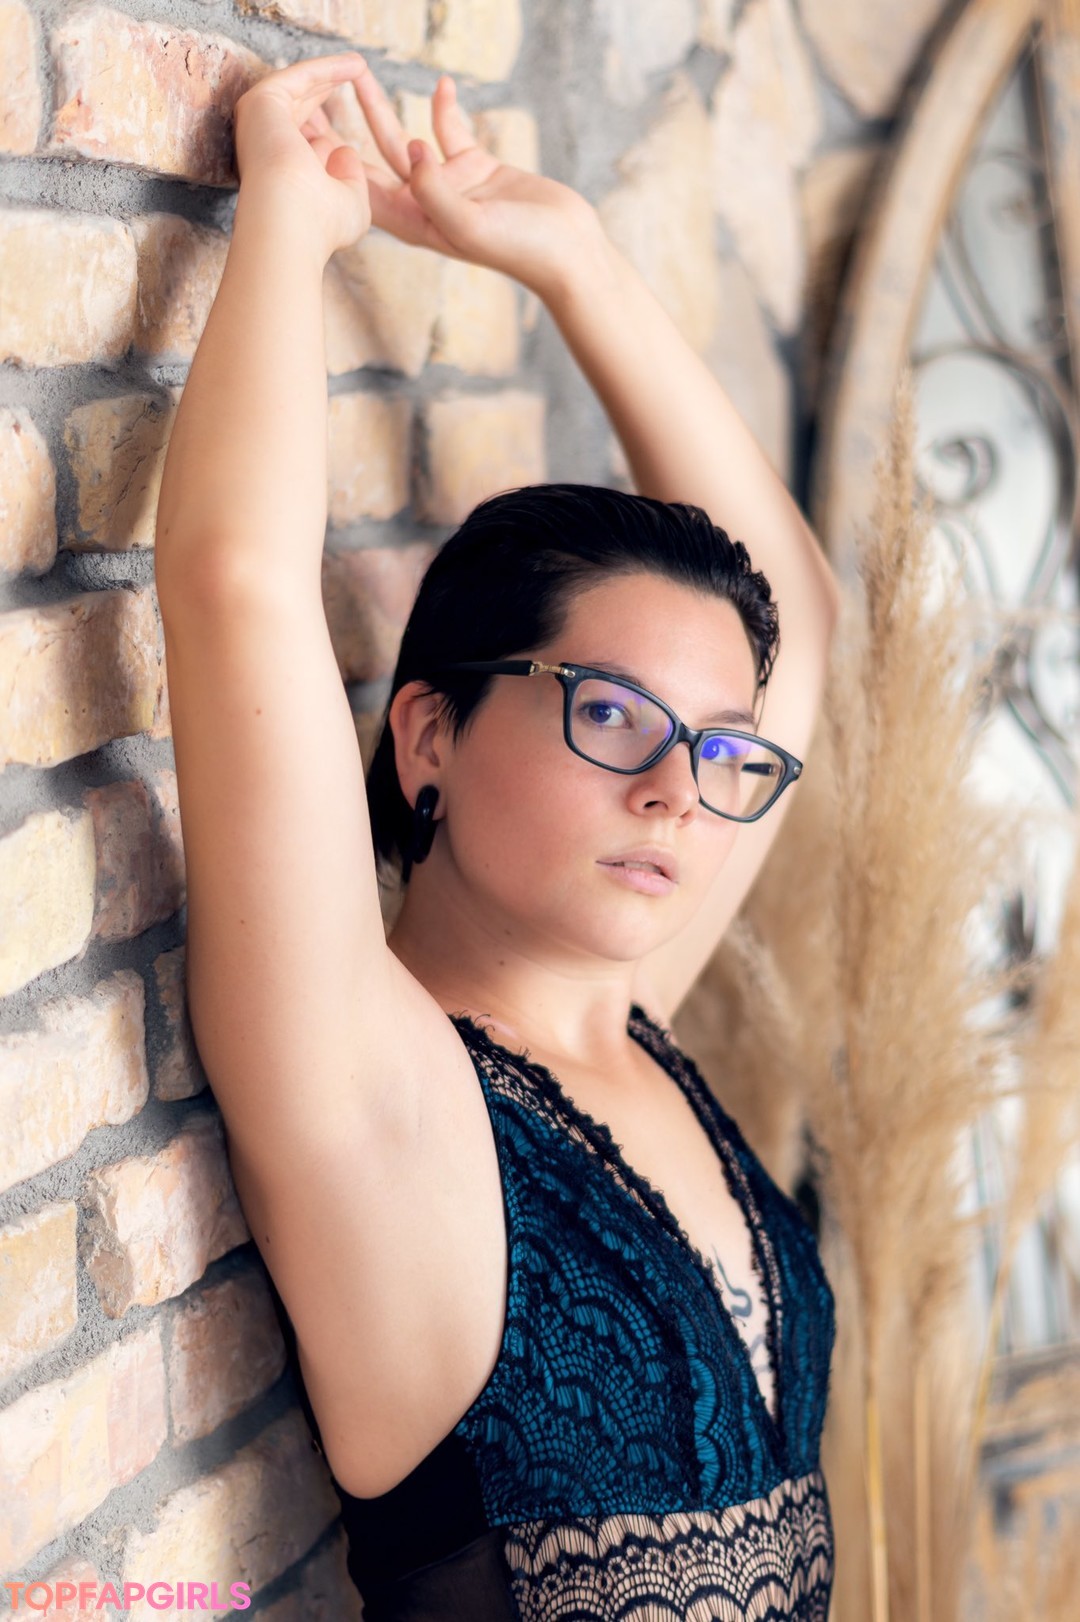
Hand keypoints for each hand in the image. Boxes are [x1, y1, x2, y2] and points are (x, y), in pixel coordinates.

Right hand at [233, 54, 374, 261]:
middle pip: (297, 111)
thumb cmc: (322, 225)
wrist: (294, 220)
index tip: (343, 121)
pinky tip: (357, 64)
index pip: (302, 146)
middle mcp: (266, 148)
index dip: (323, 130)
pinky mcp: (262, 103)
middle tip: (351, 72)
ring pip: (297, 89)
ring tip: (359, 63)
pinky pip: (299, 76)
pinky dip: (328, 68)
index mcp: (282, 176)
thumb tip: (344, 150)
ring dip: (329, 74)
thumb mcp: (349, 204)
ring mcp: (260, 124)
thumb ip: (349, 178)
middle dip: (323, 90)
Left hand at [311, 65, 605, 299]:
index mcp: (414, 224)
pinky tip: (440, 85)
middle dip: (345, 132)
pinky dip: (443, 109)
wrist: (569, 252)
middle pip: (372, 163)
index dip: (332, 163)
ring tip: (362, 74)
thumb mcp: (472, 224)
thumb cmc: (521, 248)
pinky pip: (450, 133)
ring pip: (406, 141)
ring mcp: (450, 186)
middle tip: (316, 96)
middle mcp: (425, 205)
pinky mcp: (478, 168)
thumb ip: (436, 191)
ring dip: (383, 110)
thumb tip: (411, 153)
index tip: (307, 130)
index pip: (360, 191)